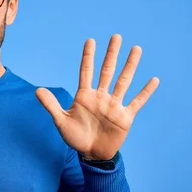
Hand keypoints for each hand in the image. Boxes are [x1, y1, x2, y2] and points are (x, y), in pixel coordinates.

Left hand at [36, 34, 158, 159]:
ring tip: (136, 49)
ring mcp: (114, 105)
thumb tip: (37, 90)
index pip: (87, 72)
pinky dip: (145, 92)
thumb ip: (51, 105)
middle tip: (116, 36)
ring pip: (124, 81)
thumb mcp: (61, 121)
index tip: (90, 41)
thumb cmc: (75, 137)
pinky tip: (153, 80)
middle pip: (107, 71)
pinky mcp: (125, 117)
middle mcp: (101, 96)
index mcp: (85, 96)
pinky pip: (137, 102)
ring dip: (130, 65)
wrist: (91, 154)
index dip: (88, 57)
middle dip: (111, 54)